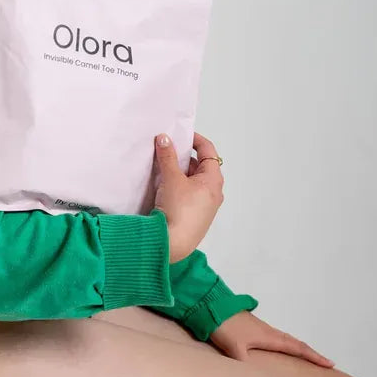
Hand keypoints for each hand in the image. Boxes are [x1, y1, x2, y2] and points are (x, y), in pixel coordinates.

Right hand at [152, 131, 224, 262]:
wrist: (173, 243)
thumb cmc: (177, 209)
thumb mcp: (171, 178)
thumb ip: (167, 156)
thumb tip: (164, 138)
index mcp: (214, 180)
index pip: (209, 151)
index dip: (195, 139)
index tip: (180, 134)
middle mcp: (214, 193)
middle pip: (201, 166)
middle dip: (184, 157)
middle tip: (167, 150)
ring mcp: (206, 206)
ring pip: (194, 181)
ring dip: (180, 172)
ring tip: (163, 167)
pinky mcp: (195, 216)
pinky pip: (189, 193)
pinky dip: (179, 185)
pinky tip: (164, 186)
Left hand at [209, 311, 333, 367]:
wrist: (209, 305)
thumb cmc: (223, 326)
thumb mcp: (234, 348)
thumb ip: (244, 365)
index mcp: (269, 336)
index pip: (297, 347)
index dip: (314, 356)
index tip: (330, 364)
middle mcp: (268, 331)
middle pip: (294, 343)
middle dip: (310, 353)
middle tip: (323, 362)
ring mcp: (259, 327)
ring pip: (283, 339)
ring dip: (296, 348)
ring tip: (304, 357)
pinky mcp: (250, 326)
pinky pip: (273, 337)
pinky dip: (282, 344)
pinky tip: (276, 349)